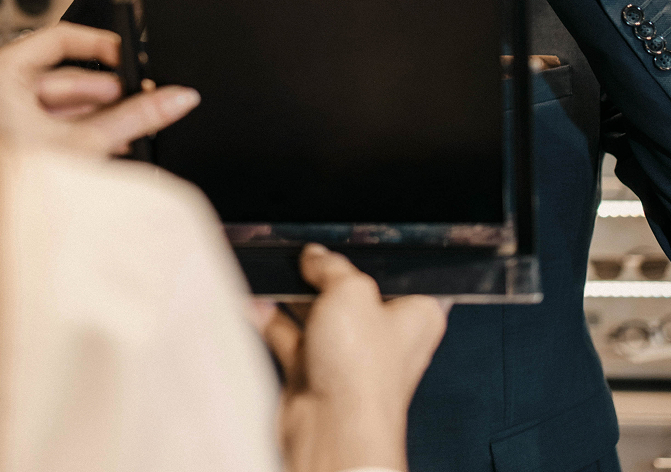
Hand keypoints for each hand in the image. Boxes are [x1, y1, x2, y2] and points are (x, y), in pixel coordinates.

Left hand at [0, 21, 199, 154]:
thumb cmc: (11, 191)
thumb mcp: (86, 144)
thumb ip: (136, 116)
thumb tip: (178, 97)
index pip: (60, 38)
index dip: (103, 46)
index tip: (133, 58)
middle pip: (64, 74)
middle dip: (108, 92)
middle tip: (144, 96)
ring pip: (59, 101)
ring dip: (99, 114)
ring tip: (134, 124)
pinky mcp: (3, 137)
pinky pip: (48, 121)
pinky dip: (79, 129)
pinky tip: (112, 140)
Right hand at [262, 245, 446, 471]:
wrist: (330, 430)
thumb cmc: (362, 370)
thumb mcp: (351, 290)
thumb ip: (331, 265)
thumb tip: (316, 255)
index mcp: (414, 317)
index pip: (397, 275)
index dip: (369, 257)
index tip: (343, 241)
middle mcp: (383, 338)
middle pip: (350, 291)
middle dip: (323, 274)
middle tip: (303, 254)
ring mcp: (346, 357)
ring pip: (316, 312)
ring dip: (292, 294)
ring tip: (274, 270)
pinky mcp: (313, 372)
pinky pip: (288, 335)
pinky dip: (271, 318)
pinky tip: (256, 299)